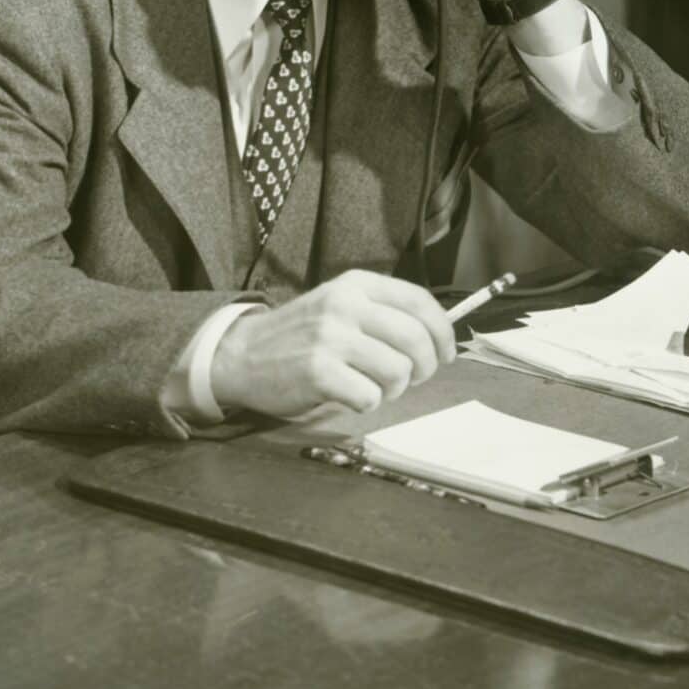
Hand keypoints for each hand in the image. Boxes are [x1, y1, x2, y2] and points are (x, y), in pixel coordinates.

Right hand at [211, 270, 455, 418]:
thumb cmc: (300, 336)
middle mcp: (345, 305)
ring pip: (398, 370)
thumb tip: (436, 339)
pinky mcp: (319, 371)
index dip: (443, 331)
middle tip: (412, 378)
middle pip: (416, 339)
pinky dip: (367, 404)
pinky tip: (349, 396)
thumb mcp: (340, 307)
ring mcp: (331, 337)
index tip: (445, 353)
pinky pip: (370, 396)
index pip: (419, 301)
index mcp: (356, 285)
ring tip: (373, 387)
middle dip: (425, 367)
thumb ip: (382, 314)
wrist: (243, 355)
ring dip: (394, 389)